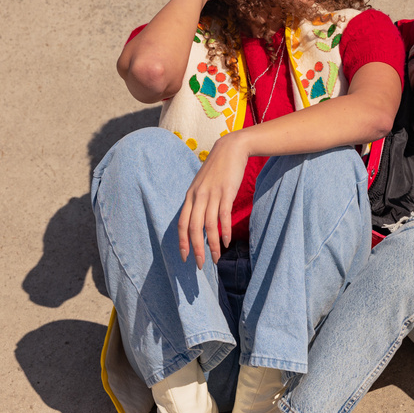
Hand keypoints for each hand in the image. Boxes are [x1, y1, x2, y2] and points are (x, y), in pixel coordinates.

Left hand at [178, 131, 249, 267]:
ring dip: (211, 244)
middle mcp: (198, 196)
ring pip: (208, 225)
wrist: (232, 147)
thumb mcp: (204, 183)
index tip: (185, 257)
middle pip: (193, 228)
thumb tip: (201, 218)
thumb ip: (200, 199)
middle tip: (199, 265)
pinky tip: (226, 241)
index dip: (182, 242)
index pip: (182, 223)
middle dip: (195, 249)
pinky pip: (223, 215)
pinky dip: (224, 230)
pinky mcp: (226, 192)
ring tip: (215, 258)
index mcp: (190, 196)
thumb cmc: (219, 167)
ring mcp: (212, 194)